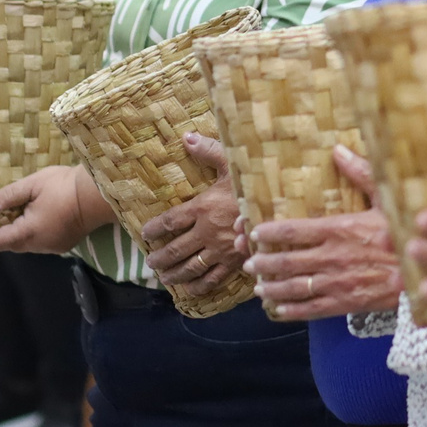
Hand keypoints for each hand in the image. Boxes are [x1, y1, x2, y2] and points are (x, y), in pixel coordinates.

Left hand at [0, 165, 102, 253]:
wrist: (99, 194)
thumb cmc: (64, 186)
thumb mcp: (33, 184)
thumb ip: (8, 196)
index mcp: (28, 232)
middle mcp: (39, 244)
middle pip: (10, 245)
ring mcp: (53, 246)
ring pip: (25, 245)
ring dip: (13, 236)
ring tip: (4, 221)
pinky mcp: (64, 244)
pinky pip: (39, 243)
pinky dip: (28, 235)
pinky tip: (28, 222)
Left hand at [143, 134, 242, 290]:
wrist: (282, 211)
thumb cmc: (255, 184)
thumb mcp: (232, 164)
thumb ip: (209, 151)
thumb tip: (186, 137)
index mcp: (202, 208)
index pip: (169, 221)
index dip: (153, 229)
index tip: (144, 234)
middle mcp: (207, 232)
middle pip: (175, 249)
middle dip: (160, 257)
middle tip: (150, 262)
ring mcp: (220, 250)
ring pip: (190, 267)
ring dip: (173, 273)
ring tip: (163, 276)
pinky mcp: (234, 263)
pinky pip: (212, 279)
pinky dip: (198, 286)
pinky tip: (188, 290)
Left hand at [244, 147, 402, 320]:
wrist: (422, 275)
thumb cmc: (406, 234)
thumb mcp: (387, 200)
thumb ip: (361, 175)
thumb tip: (339, 150)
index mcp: (338, 229)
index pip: (293, 230)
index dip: (270, 232)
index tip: (256, 233)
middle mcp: (330, 257)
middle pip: (286, 260)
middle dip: (263, 262)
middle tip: (249, 263)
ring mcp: (335, 282)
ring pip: (293, 286)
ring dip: (271, 286)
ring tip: (258, 286)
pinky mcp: (343, 303)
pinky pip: (310, 308)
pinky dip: (291, 310)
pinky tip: (278, 309)